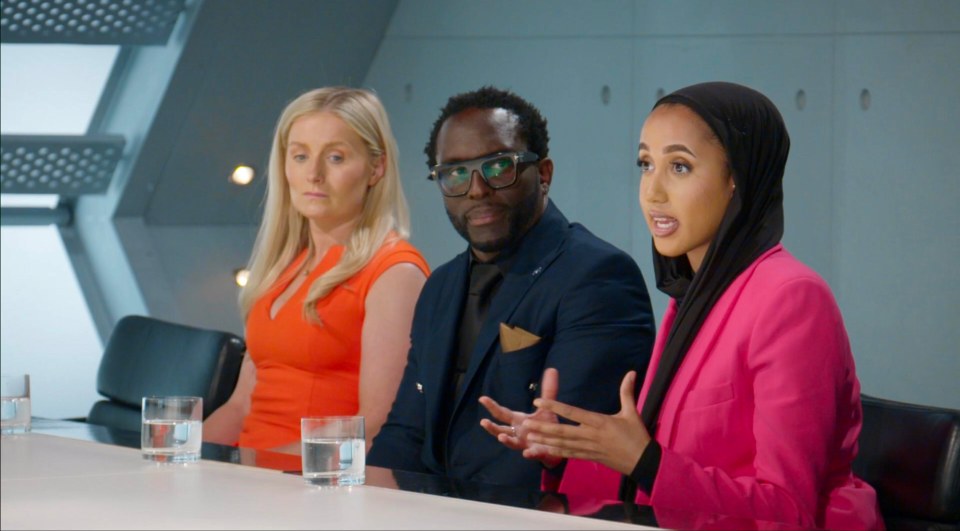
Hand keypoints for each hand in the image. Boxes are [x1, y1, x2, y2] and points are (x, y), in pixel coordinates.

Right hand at [479, 368, 563, 467]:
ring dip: (506, 440)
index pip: (502, 413)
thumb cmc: (546, 427)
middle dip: (492, 427)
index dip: (492, 406)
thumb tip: (552, 369)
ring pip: (512, 443)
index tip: (482, 398)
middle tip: (483, 421)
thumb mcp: (546, 407)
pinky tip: (527, 453)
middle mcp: (518, 433)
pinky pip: (532, 454)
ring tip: (501, 437)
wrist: (558, 446)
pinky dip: (529, 454)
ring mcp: (526, 444)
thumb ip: (548, 390)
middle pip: (502, 430)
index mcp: (518, 421)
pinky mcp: (537, 452)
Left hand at [523, 371, 650, 474]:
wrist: (643, 462)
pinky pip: (569, 455)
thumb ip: (627, 392)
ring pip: (562, 444)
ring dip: (544, 440)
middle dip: (542, 427)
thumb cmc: (637, 435)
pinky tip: (543, 450)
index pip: (572, 412)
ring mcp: (588, 448)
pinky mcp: (589, 457)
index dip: (554, 406)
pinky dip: (555, 452)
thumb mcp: (631, 412)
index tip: (539, 401)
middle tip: (525, 423)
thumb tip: (632, 372)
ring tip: (528, 436)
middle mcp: (590, 436)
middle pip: (562, 431)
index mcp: (599, 422)